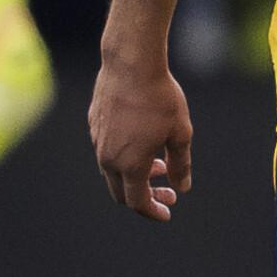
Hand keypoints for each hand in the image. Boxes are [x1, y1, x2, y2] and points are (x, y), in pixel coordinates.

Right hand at [89, 43, 192, 219]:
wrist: (130, 64)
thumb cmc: (160, 97)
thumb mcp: (180, 132)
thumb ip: (181, 164)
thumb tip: (183, 187)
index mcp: (130, 165)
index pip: (137, 202)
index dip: (153, 211)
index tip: (168, 212)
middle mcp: (108, 158)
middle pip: (122, 192)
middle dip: (146, 197)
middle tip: (168, 192)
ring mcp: (97, 141)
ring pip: (113, 172)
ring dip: (136, 176)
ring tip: (160, 165)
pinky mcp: (94, 125)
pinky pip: (107, 151)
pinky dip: (125, 158)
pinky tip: (143, 143)